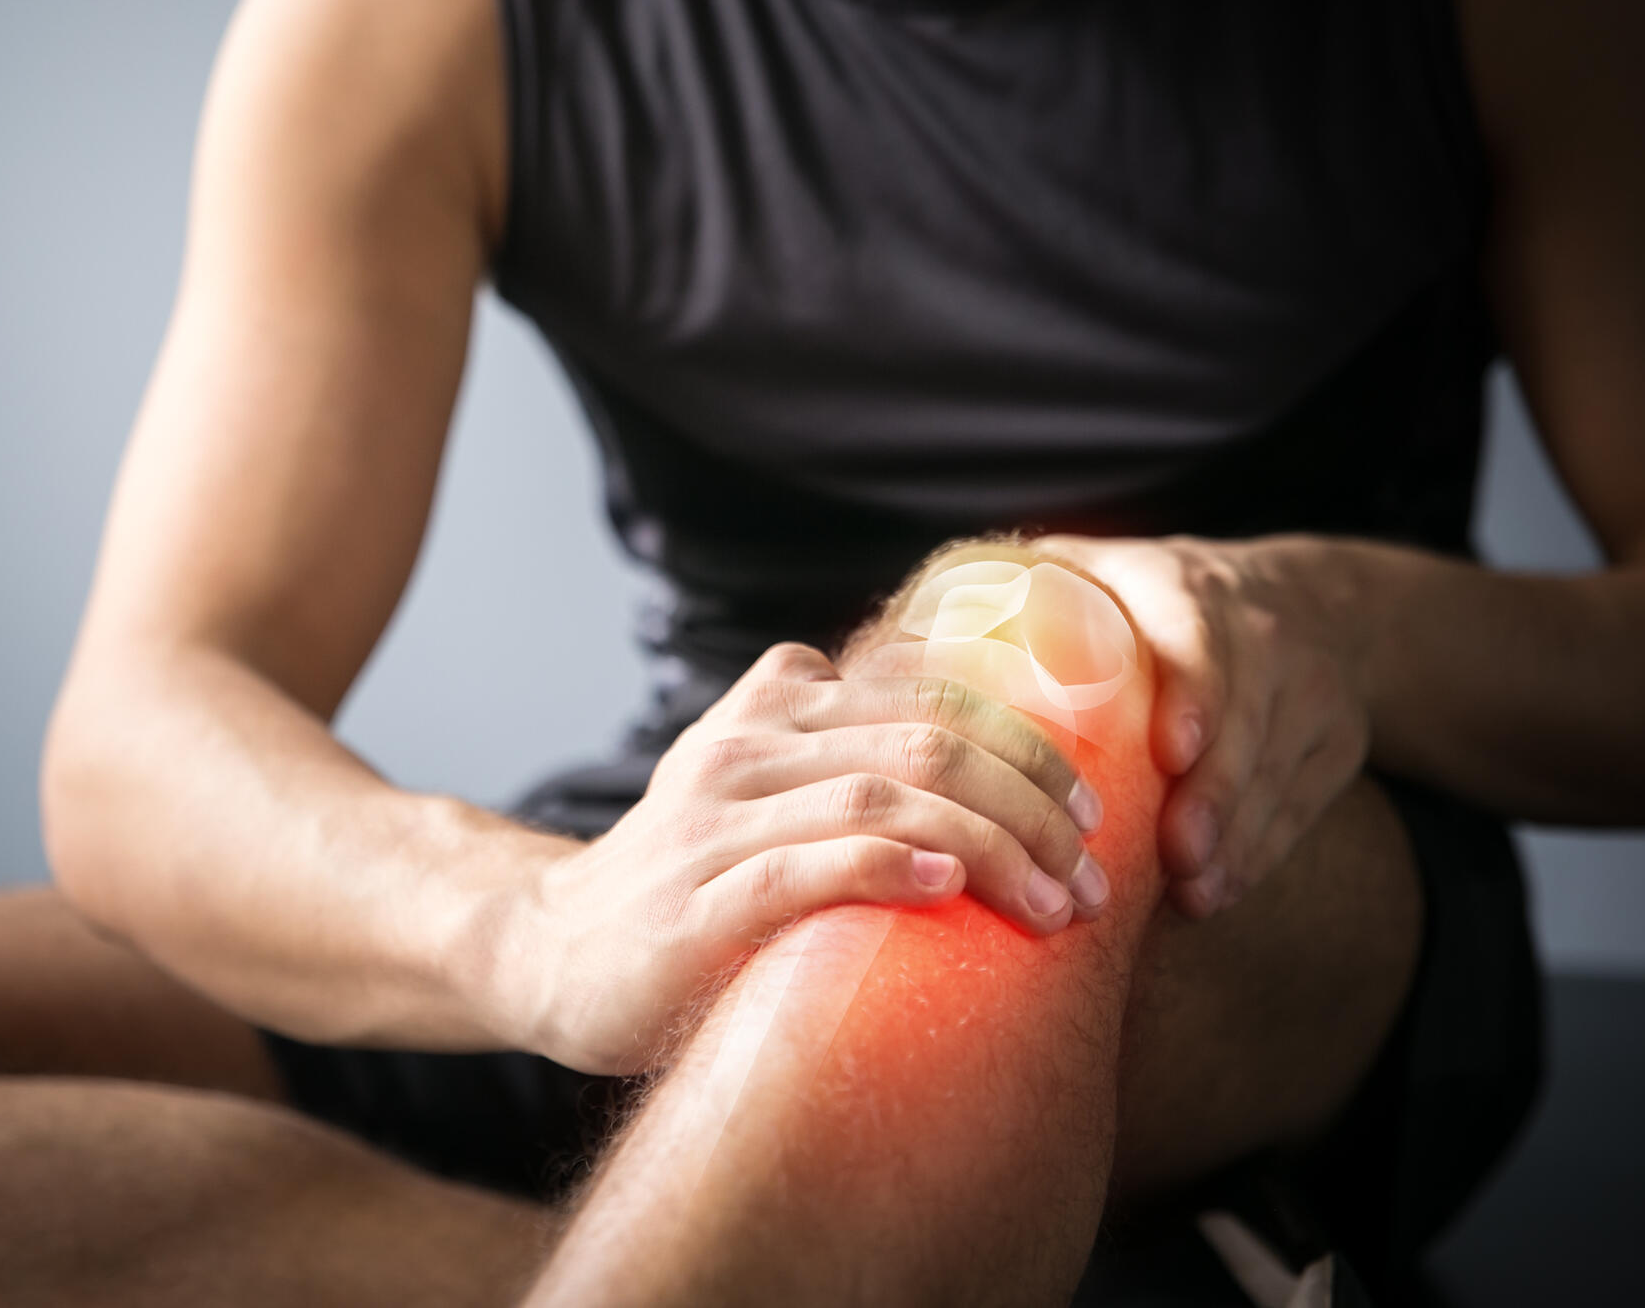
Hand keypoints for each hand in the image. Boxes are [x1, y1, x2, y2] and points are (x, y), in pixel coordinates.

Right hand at [515, 642, 1107, 1074]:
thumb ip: (849, 764)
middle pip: (926, 739)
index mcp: (774, 703)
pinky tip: (949, 884)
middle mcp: (747, 745)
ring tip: (1055, 902)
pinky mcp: (697, 901)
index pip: (930, 693)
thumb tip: (1003, 788)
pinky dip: (890, 866)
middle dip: (1032, 802)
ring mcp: (716, 819)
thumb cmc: (688, 883)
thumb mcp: (762, 793)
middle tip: (1093, 873)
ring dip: (993, 845)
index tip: (1093, 809)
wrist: (551, 950)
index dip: (1028, 743)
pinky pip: (807, 866)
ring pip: (883, 796)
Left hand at [1035, 533, 1372, 919]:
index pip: (1204, 636)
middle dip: (1218, 795)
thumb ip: (1015, 597)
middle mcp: (1262, 634)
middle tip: (1177, 858)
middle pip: (1248, 721)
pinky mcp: (1337, 743)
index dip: (1195, 692)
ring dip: (1236, 841)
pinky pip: (1301, 807)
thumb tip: (890, 645)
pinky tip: (1214, 893)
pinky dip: (1258, 855)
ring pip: (1278, 774)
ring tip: (1192, 895)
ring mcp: (1311, 692)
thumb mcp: (1099, 569)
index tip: (1173, 749)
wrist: (1307, 598)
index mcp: (1189, 590)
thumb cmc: (1152, 600)